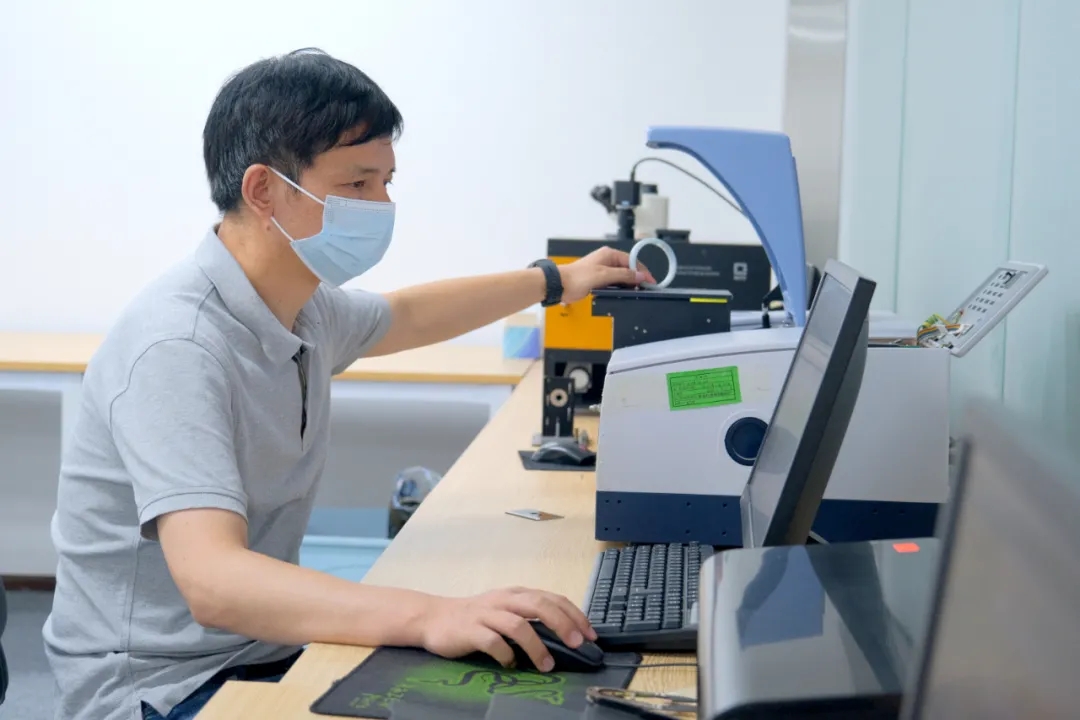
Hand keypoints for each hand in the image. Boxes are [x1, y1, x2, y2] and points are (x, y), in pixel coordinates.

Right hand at [419, 587, 596, 671]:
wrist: (433, 618)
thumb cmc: (475, 617)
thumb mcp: (505, 610)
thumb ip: (530, 617)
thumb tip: (565, 635)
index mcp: (516, 594)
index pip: (552, 598)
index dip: (574, 614)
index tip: (590, 634)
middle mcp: (504, 600)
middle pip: (540, 605)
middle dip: (563, 624)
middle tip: (578, 644)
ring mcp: (487, 614)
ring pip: (518, 625)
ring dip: (537, 646)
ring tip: (547, 665)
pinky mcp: (470, 630)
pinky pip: (493, 642)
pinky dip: (506, 655)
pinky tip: (511, 665)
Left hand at [558, 246, 656, 304]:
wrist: (559, 285)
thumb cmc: (578, 277)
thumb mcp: (603, 275)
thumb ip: (623, 275)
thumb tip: (640, 275)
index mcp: (609, 254)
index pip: (632, 261)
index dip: (642, 271)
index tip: (651, 282)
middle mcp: (607, 260)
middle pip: (628, 268)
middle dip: (637, 278)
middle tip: (646, 290)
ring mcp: (603, 270)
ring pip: (622, 277)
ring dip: (629, 284)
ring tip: (638, 293)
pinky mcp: (599, 280)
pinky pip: (614, 283)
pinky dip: (621, 288)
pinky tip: (625, 294)